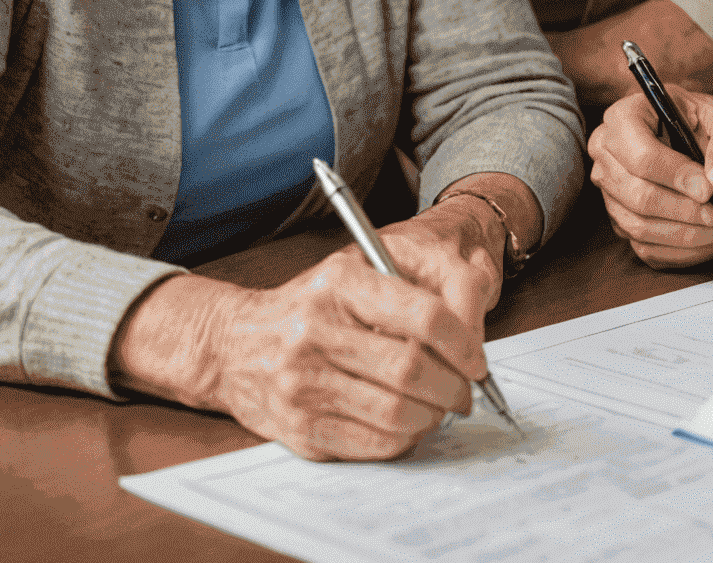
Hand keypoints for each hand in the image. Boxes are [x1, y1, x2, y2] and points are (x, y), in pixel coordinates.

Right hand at [111, 202, 503, 460]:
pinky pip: (374, 443)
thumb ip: (423, 283)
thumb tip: (475, 325)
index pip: (424, 315)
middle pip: (413, 370)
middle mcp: (316, 331)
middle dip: (454, 385)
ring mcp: (304, 383)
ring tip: (440, 405)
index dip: (463, 342)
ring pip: (397, 412)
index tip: (477, 358)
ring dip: (433, 415)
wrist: (235, 344)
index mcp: (341, 282)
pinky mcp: (300, 427)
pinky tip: (409, 422)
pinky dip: (405, 437)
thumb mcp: (361, 269)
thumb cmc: (313, 304)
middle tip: (466, 388)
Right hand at [588, 86, 712, 267]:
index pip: (639, 152)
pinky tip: (707, 235)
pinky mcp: (624, 218)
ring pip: (639, 225)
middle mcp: (611, 150)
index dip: (674, 175)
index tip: (708, 189)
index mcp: (631, 114)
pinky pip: (647, 247)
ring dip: (685, 233)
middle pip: (635, 193)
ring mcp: (613, 187)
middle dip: (682, 210)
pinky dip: (682, 249)